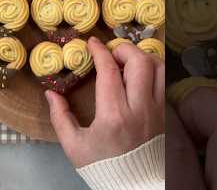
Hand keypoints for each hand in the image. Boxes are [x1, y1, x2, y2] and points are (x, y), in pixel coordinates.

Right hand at [45, 36, 164, 167]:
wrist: (134, 185)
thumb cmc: (102, 166)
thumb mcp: (74, 145)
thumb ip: (60, 117)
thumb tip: (50, 93)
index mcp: (113, 115)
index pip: (109, 70)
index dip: (100, 50)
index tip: (92, 42)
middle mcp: (139, 109)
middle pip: (140, 62)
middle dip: (123, 48)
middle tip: (111, 52)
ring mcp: (156, 111)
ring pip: (159, 68)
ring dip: (142, 57)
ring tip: (126, 61)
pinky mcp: (165, 115)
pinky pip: (164, 82)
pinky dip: (152, 71)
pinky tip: (137, 77)